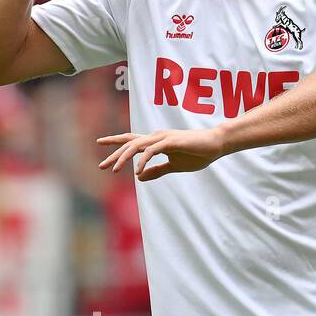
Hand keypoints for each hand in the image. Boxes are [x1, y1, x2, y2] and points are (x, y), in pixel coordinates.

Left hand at [97, 125, 229, 180]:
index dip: (115, 142)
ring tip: (115, 170)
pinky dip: (143, 161)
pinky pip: (151, 151)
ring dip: (124, 158)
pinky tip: (137, 171)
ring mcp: (162, 138)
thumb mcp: (173, 166)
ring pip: (137, 146)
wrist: (215, 145)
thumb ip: (156, 171)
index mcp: (155, 142)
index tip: (100, 144)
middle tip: (101, 166)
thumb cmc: (197, 153)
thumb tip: (139, 178)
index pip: (131, 140)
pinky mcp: (170, 142)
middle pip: (129, 144)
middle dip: (114, 155)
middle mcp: (156, 137)